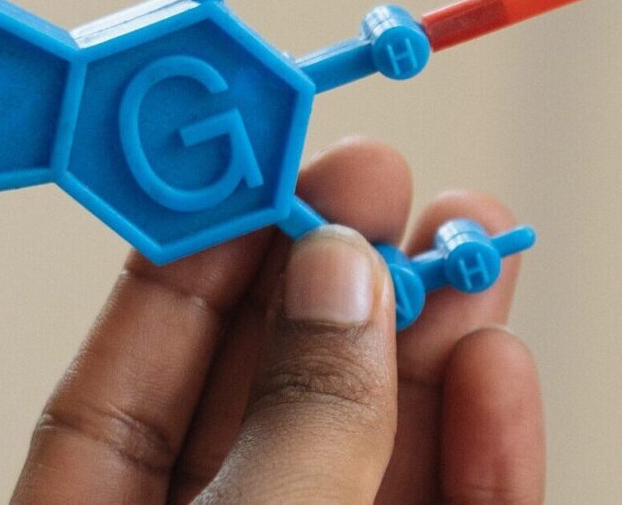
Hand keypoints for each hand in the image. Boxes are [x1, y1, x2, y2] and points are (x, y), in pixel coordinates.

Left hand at [10, 138, 540, 504]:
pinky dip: (488, 454)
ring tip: (475, 246)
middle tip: (387, 181)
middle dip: (338, 284)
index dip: (193, 269)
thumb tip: (338, 278)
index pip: (120, 395)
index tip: (260, 166)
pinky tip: (501, 372)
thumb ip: (290, 428)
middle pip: (266, 406)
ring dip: (434, 348)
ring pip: (375, 455)